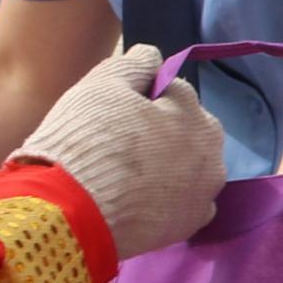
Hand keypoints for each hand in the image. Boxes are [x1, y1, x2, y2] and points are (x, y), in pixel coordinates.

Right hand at [11, 42, 228, 254]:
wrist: (70, 216)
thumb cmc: (85, 142)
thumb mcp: (101, 85)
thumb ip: (134, 64)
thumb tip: (153, 56)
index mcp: (192, 112)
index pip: (172, 91)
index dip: (139, 98)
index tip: (112, 114)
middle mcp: (211, 151)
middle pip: (186, 129)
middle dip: (161, 130)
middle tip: (118, 144)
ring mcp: (205, 192)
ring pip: (188, 166)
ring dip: (167, 164)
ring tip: (125, 175)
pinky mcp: (190, 226)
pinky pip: (184, 202)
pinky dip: (168, 198)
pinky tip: (138, 200)